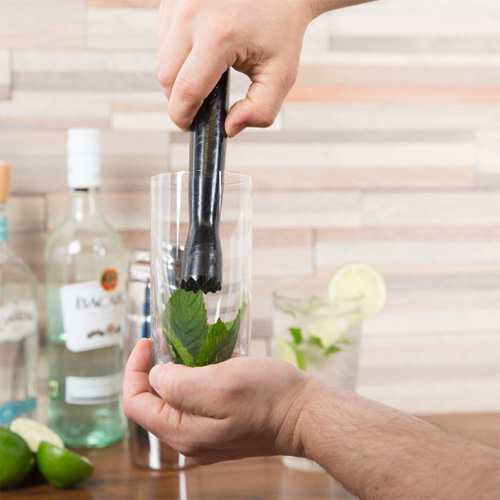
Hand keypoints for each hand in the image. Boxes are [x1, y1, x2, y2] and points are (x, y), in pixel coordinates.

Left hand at [122, 338, 318, 464]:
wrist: (306, 415)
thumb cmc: (269, 397)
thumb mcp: (220, 384)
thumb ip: (179, 384)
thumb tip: (155, 377)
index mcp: (182, 432)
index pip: (135, 403)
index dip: (134, 369)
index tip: (148, 343)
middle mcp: (189, 440)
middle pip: (151, 404)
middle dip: (153, 370)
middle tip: (167, 343)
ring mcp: (205, 436)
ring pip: (173, 402)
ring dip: (174, 374)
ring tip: (189, 351)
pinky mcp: (220, 428)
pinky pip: (194, 403)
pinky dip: (194, 380)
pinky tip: (209, 365)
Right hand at [155, 0, 313, 135]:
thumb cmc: (282, 29)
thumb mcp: (282, 74)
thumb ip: (261, 110)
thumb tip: (230, 128)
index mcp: (220, 35)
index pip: (186, 90)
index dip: (183, 116)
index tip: (190, 126)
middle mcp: (192, 13)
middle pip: (165, 76)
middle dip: (177, 99)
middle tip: (198, 106)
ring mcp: (179, 1)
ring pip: (160, 56)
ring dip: (176, 75)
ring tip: (205, 75)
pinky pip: (162, 37)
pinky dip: (176, 53)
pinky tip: (199, 52)